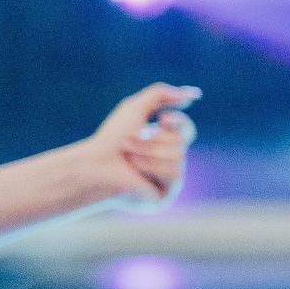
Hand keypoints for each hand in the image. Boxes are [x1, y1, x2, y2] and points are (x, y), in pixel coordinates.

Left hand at [83, 84, 198, 208]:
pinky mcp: (165, 195)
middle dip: (153, 139)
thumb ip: (162, 94)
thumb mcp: (135, 108)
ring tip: (128, 159)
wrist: (95, 165)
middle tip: (127, 143)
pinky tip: (136, 174)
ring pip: (178, 156)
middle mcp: (167, 161)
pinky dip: (152, 168)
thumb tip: (194, 94)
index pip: (185, 128)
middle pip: (182, 141)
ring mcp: (167, 180)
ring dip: (148, 153)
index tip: (163, 120)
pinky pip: (175, 174)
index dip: (178, 122)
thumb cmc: (111, 139)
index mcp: (162, 143)